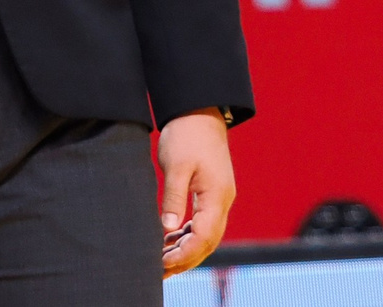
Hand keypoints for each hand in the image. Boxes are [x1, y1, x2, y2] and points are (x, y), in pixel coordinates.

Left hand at [158, 109, 235, 276]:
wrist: (199, 111)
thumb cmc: (186, 134)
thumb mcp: (176, 165)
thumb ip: (173, 198)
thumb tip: (168, 228)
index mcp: (216, 196)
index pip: (204, 237)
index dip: (184, 254)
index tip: (162, 262)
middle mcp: (222, 201)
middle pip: (208, 242)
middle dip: (186, 259)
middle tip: (160, 271)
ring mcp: (219, 198)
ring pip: (206, 235)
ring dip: (187, 250)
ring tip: (162, 261)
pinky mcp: (211, 194)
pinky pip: (202, 224)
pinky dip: (188, 236)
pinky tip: (170, 240)